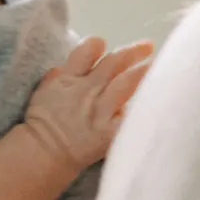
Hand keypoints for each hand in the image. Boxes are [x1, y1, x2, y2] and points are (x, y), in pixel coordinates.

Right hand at [22, 36, 153, 177]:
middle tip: (148, 46)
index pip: (87, 50)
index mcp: (69, 78)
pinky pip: (129, 118)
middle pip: (114, 63)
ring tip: (155, 65)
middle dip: (133, 52)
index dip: (98, 45)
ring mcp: (99, 111)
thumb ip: (59, 75)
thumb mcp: (44, 91)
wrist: (42, 154)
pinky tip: (158, 103)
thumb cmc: (42, 123)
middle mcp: (87, 90)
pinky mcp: (108, 132)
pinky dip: (143, 110)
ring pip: (125, 84)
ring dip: (142, 72)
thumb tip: (68, 65)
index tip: (107, 45)